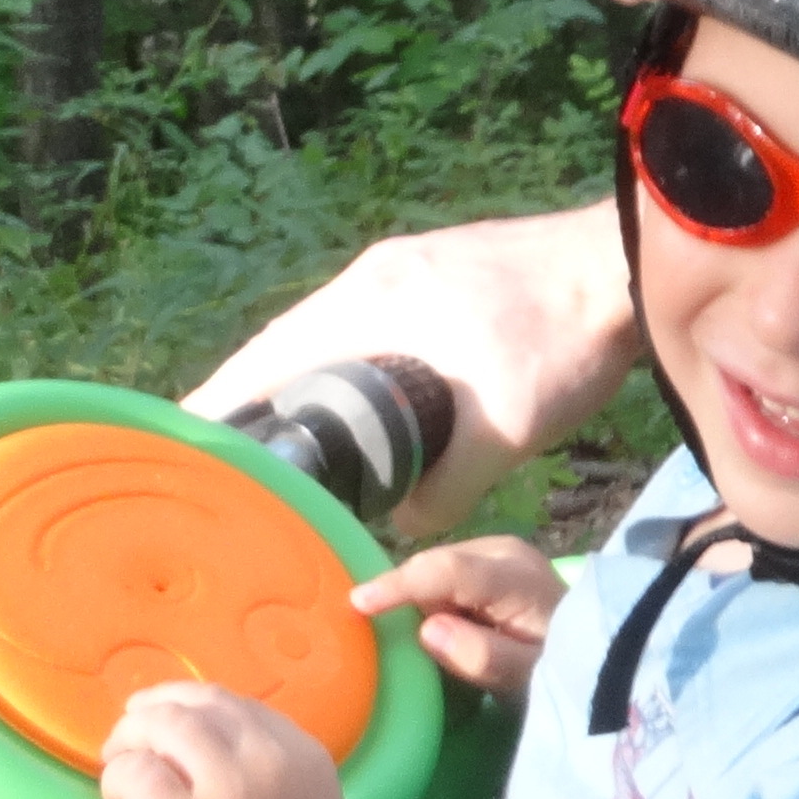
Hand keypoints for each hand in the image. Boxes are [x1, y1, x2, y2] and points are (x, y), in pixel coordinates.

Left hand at [98, 684, 364, 798]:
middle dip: (159, 709)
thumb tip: (224, 761)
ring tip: (115, 761)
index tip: (174, 725)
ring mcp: (228, 787)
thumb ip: (282, 778)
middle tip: (132, 728)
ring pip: (166, 724)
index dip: (199, 708)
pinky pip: (137, 773)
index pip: (242, 705)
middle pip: (202, 703)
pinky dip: (118, 776)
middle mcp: (270, 758)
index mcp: (307, 756)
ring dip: (131, 736)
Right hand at [185, 205, 641, 532]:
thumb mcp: (501, 428)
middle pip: (280, 354)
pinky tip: (354, 421)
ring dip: (297, 393)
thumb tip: (399, 533)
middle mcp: (370, 281)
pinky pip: (364, 336)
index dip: (213, 409)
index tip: (169, 454)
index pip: (259, 362)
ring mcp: (405, 275)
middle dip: (248, 410)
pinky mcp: (438, 282)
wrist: (628, 265)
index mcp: (364, 303)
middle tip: (218, 475)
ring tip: (273, 459)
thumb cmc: (564, 336)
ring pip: (324, 344)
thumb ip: (443, 488)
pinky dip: (342, 377)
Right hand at [354, 534, 567, 696]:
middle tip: (383, 640)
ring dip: (422, 601)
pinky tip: (443, 626)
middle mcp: (502, 550)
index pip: (445, 570)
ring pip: (437, 569)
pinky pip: (448, 573)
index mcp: (513, 576)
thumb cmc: (564, 663)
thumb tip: (427, 629)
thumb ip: (482, 655)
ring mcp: (499, 549)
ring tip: (421, 641)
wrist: (602, 645)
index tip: (357, 604)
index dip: (398, 585)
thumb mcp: (528, 676)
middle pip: (434, 566)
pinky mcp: (493, 558)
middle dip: (405, 597)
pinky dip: (435, 598)